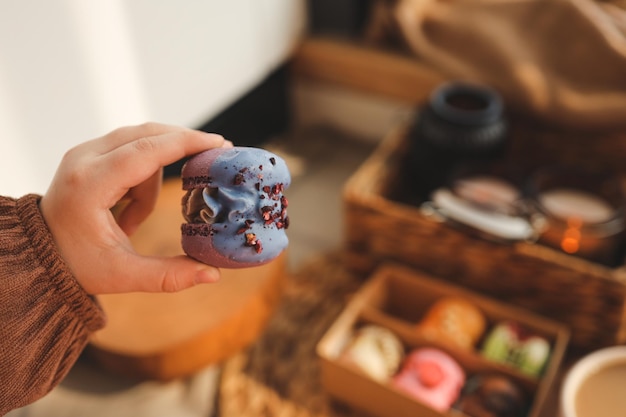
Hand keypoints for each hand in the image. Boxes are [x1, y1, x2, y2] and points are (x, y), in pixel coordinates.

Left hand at [40, 123, 230, 293]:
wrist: (37, 253)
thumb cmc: (77, 264)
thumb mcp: (123, 275)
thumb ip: (169, 276)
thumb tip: (213, 274)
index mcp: (90, 185)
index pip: (146, 151)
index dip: (187, 143)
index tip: (219, 143)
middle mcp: (84, 158)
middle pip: (147, 135)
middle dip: (183, 143)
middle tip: (216, 154)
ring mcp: (84, 152)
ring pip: (141, 144)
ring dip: (154, 177)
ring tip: (136, 219)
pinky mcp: (89, 153)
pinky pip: (131, 150)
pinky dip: (143, 175)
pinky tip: (128, 208)